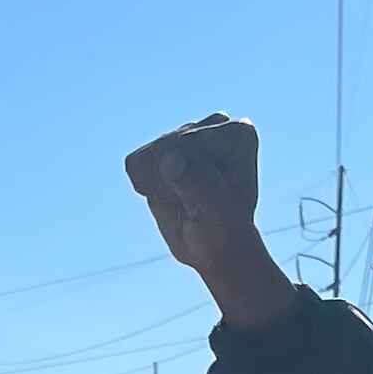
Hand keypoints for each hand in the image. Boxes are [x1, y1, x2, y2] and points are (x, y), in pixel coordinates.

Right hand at [125, 116, 304, 327]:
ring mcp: (189, 133)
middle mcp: (215, 125)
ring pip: (149, 156)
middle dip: (173, 184)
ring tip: (186, 200)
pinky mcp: (165, 147)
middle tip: (196, 205)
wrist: (213, 248)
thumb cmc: (223, 234)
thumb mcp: (219, 216)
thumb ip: (201, 185)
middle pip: (166, 147)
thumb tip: (170, 158)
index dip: (189, 183)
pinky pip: (135, 163)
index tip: (210, 203)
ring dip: (160, 186)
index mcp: (237, 134)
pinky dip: (146, 186)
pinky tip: (171, 195)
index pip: (190, 147)